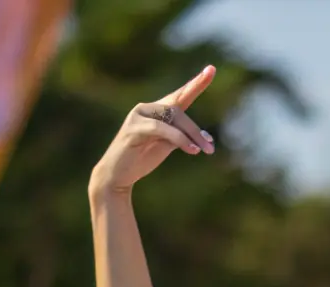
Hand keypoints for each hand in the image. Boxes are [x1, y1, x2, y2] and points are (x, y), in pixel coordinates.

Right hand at [90, 66, 215, 196]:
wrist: (118, 175)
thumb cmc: (141, 159)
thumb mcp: (165, 146)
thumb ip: (181, 136)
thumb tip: (205, 137)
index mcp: (156, 111)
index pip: (179, 95)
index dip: (196, 83)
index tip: (211, 69)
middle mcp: (147, 108)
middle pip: (178, 110)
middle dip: (196, 130)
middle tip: (211, 149)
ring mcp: (138, 115)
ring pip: (172, 117)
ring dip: (191, 135)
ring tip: (205, 151)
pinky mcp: (134, 128)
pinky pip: (160, 128)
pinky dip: (178, 138)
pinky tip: (192, 149)